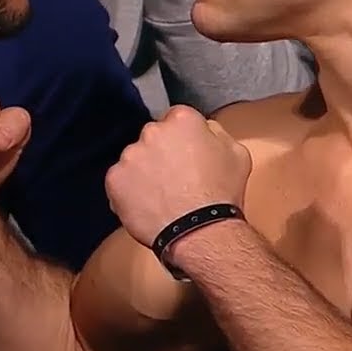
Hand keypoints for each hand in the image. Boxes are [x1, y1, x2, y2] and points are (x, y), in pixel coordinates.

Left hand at [106, 105, 251, 248]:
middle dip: (161, 154)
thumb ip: (217, 133)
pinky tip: (147, 206)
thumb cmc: (221, 194)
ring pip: (135, 160)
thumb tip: (204, 129)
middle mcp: (152, 131)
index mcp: (182, 120)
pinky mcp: (115, 179)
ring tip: (161, 197)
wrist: (200, 230)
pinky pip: (119, 182)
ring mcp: (130, 155)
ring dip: (144, 173)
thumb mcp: (237, 154)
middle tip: (175, 179)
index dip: (182, 140)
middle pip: (153, 138)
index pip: (176, 120)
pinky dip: (129, 192)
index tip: (186, 156)